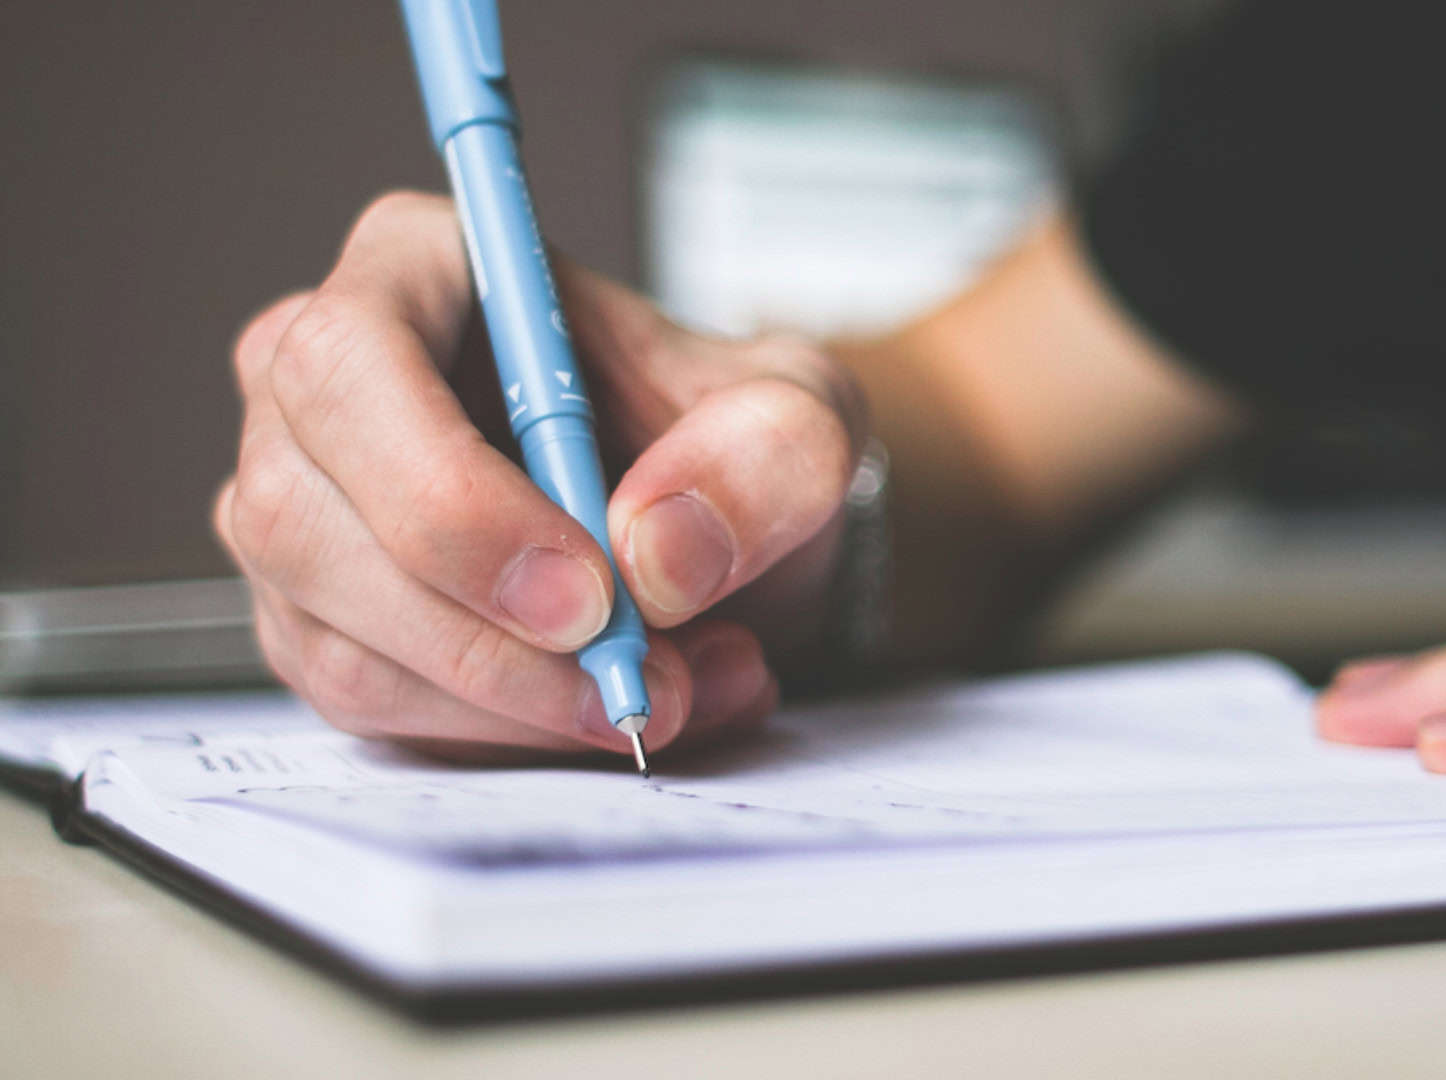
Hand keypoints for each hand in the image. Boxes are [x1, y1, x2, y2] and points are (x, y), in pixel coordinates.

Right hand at [214, 192, 864, 760]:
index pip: (349, 367)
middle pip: (307, 523)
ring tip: (679, 690)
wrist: (720, 529)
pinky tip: (620, 707)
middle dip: (490, 641)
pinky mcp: (322, 627)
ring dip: (521, 705)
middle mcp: (318, 387)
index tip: (588, 593)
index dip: (449, 496)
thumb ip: (766, 455)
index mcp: (416, 269)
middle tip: (643, 683)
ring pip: (342, 645)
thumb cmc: (730, 440)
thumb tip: (657, 551)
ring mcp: (302, 514)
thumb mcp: (804, 417)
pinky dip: (511, 738)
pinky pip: (377, 712)